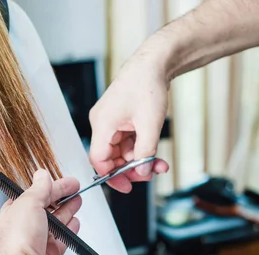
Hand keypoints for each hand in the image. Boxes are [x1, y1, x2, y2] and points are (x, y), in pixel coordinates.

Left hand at [0, 170, 81, 254]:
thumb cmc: (18, 241)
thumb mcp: (29, 202)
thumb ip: (38, 188)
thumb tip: (41, 174)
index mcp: (14, 211)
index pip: (35, 193)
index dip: (52, 186)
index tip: (67, 182)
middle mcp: (24, 227)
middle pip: (46, 207)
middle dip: (62, 197)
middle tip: (75, 190)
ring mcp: (36, 242)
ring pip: (55, 223)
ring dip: (67, 211)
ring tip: (77, 202)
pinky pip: (61, 240)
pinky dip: (69, 231)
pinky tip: (75, 224)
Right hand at [89, 39, 169, 192]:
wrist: (153, 63)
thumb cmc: (147, 85)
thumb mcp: (150, 124)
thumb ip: (146, 152)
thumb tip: (142, 172)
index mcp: (102, 124)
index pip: (99, 159)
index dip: (112, 176)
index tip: (128, 186)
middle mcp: (102, 124)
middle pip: (110, 158)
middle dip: (131, 168)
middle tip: (150, 173)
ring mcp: (110, 122)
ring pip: (121, 151)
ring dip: (139, 160)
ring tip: (159, 164)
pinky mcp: (119, 120)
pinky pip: (126, 142)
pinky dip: (140, 149)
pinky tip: (154, 153)